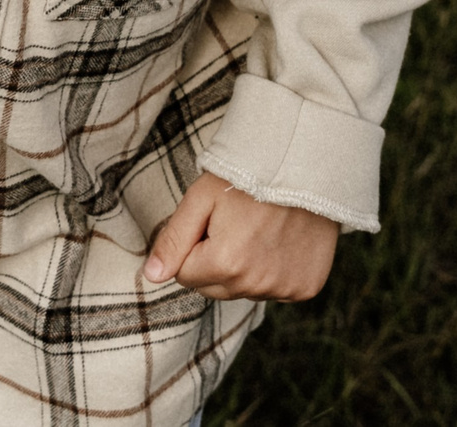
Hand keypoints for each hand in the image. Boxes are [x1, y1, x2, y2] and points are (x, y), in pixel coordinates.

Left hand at [141, 173, 337, 301]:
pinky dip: (272, 272)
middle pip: (212, 289)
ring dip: (242, 269)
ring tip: (257, 231)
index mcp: (226, 263)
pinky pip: (274, 291)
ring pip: (242, 291)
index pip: (184, 275)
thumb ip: (174, 239)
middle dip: (213, 262)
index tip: (210, 221)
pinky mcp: (305, 287)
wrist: (304, 166)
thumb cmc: (247, 177)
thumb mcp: (201, 198)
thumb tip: (152, 276)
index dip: (191, 246)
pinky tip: (279, 243)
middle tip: (233, 225)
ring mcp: (284, 288)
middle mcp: (256, 284)